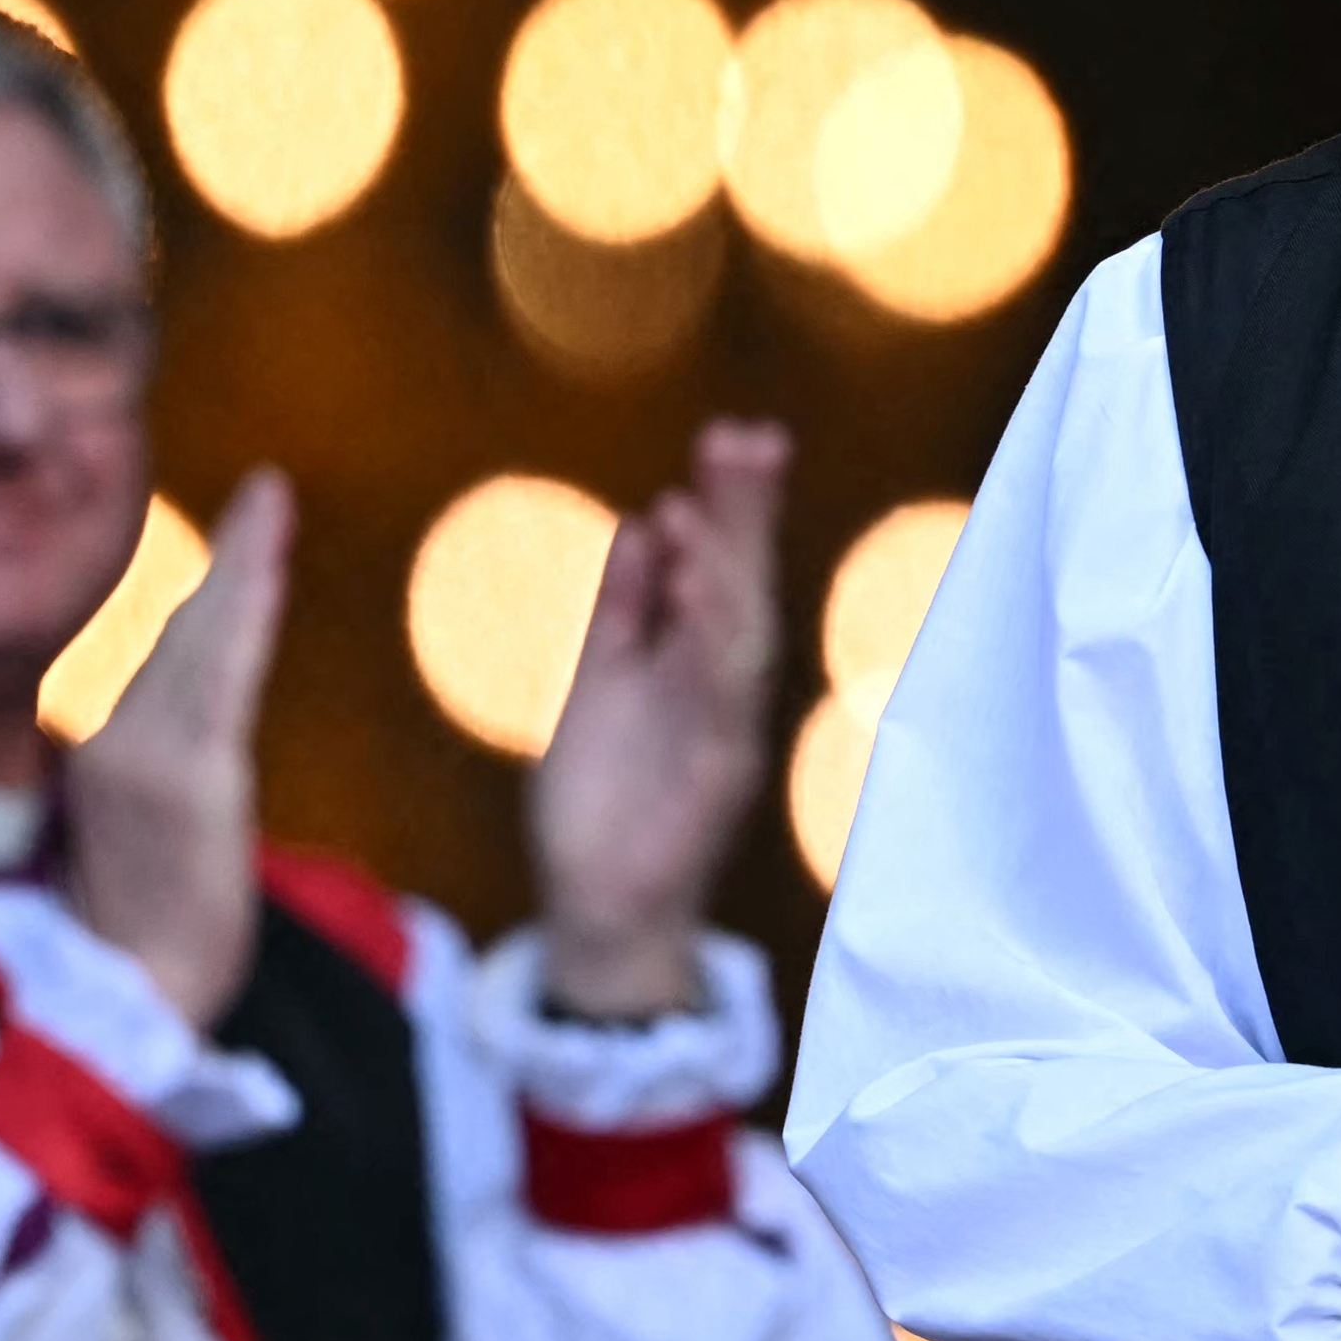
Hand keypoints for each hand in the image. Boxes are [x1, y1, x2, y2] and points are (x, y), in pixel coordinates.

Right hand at [65, 468, 290, 1032]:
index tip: (239, 529)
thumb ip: (158, 764)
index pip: (150, 645)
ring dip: (240, 564)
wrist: (134, 996)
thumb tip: (187, 719)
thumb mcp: (139, 828)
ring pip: (197, 637)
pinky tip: (268, 567)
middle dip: (225, 554)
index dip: (196, 584)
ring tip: (273, 503)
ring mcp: (144, 754)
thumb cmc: (145, 924)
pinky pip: (224, 678)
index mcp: (98, 743)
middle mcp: (110, 734)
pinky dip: (244, 613)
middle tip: (268, 491)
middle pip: (174, 625)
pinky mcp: (188, 778)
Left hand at [526, 420, 793, 1018]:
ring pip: (740, 632)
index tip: (730, 435)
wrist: (595, 905)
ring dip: (729, 563)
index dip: (728, 504)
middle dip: (744, 513)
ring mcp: (726, 729)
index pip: (720, 567)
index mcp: (693, 661)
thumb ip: (623, 607)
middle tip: (744, 436)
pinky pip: (722, 696)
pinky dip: (711, 637)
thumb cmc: (601, 799)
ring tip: (708, 497)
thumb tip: (643, 520)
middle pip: (742, 585)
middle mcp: (722, 688)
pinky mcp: (718, 774)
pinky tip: (699, 584)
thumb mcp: (599, 681)